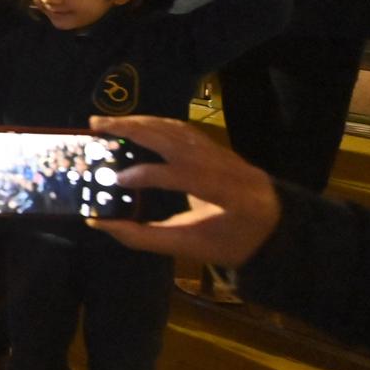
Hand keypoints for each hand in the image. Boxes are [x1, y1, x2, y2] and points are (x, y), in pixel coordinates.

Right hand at [84, 114, 281, 265]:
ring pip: (180, 130)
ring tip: (108, 122)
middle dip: (135, 130)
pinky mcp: (219, 147)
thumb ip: (144, 237)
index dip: (148, 174)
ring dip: (141, 122)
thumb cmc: (230, 243)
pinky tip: (134, 125)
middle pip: (178, 140)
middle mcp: (230, 167)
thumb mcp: (189, 247)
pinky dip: (156, 124)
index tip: (116, 180)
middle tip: (96, 126)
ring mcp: (226, 153)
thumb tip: (100, 223)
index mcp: (230, 196)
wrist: (273, 230)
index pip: (185, 175)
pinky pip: (185, 130)